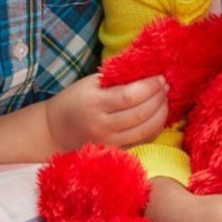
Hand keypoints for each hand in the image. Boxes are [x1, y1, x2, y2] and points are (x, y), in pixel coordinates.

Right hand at [45, 74, 168, 152]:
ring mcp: (109, 141)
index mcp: (94, 103)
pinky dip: (155, 127)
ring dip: (161, 113)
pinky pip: (142, 140)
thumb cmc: (74, 100)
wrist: (55, 130)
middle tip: (165, 86)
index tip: (160, 77)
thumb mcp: (89, 83)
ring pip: (144, 130)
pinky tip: (159, 115)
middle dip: (158, 98)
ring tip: (165, 99)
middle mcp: (102, 125)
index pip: (129, 96)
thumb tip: (146, 70)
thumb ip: (116, 78)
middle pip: (140, 113)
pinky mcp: (115, 151)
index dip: (149, 87)